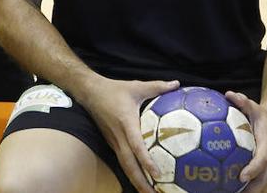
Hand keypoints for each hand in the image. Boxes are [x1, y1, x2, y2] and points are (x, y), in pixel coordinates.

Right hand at [82, 77, 179, 192]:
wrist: (89, 92)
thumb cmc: (114, 89)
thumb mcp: (136, 86)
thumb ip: (158, 86)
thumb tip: (177, 84)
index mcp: (126, 123)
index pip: (136, 145)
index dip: (146, 160)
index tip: (157, 173)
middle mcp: (119, 136)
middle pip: (129, 164)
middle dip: (141, 182)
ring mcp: (114, 142)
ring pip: (125, 166)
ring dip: (136, 182)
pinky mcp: (112, 143)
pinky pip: (123, 161)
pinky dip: (132, 173)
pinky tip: (142, 181)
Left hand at [225, 91, 266, 192]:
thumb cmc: (262, 115)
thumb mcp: (253, 105)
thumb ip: (242, 100)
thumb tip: (228, 94)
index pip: (262, 160)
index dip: (252, 169)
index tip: (241, 177)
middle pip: (262, 179)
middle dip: (252, 189)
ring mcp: (265, 163)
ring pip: (259, 182)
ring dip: (248, 191)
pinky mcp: (260, 165)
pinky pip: (253, 178)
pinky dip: (244, 186)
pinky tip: (226, 188)